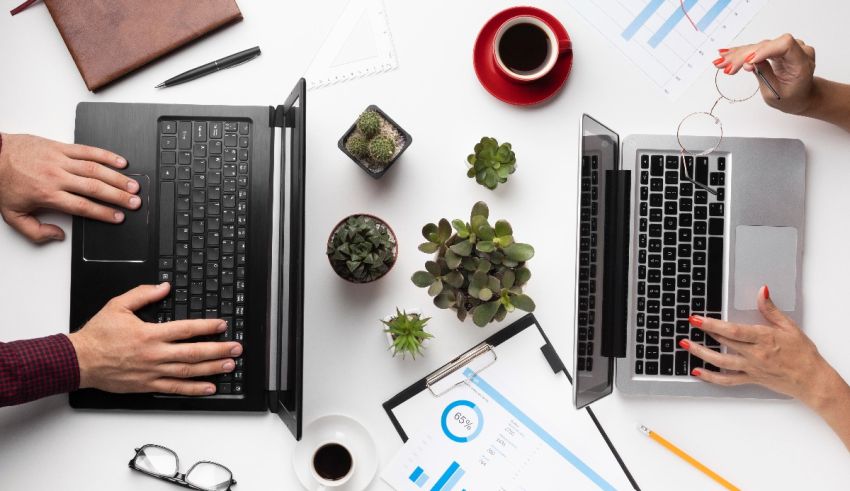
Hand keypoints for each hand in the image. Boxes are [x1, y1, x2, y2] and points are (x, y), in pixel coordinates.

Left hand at [0, 133, 140, 242]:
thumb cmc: (3, 183)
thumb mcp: (13, 216)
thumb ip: (35, 232)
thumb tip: (58, 236)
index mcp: (48, 194)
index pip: (82, 206)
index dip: (103, 213)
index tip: (118, 217)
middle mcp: (57, 176)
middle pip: (95, 188)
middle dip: (118, 196)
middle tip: (135, 202)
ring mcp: (60, 160)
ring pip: (94, 169)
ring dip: (117, 178)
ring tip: (133, 185)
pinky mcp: (60, 147)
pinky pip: (87, 150)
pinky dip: (105, 155)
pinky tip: (120, 161)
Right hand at [67, 283, 241, 395]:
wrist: (80, 361)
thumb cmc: (97, 336)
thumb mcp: (117, 306)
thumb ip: (143, 295)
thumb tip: (163, 286)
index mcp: (150, 334)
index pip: (186, 330)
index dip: (207, 327)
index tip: (222, 326)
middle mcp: (155, 354)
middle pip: (194, 352)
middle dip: (218, 350)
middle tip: (236, 348)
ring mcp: (153, 372)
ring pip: (188, 372)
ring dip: (212, 369)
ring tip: (229, 366)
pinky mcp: (147, 385)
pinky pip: (175, 389)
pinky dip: (194, 389)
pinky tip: (209, 388)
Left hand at [681, 285, 838, 406]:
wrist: (812, 380)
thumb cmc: (803, 353)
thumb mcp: (789, 327)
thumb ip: (771, 309)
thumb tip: (762, 291)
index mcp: (764, 338)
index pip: (732, 330)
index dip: (712, 325)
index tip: (696, 319)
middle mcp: (755, 354)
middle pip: (724, 343)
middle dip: (703, 335)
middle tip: (686, 328)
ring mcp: (751, 368)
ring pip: (721, 362)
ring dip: (701, 354)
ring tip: (685, 346)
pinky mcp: (751, 379)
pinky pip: (727, 380)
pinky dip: (711, 377)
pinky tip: (697, 372)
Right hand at [713, 33, 816, 114]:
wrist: (802, 96)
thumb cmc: (792, 97)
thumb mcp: (775, 93)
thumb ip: (764, 74)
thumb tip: (748, 62)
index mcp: (802, 62)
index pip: (784, 45)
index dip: (764, 50)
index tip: (747, 62)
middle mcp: (797, 50)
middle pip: (767, 45)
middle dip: (743, 56)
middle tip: (724, 65)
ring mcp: (787, 47)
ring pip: (759, 46)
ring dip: (738, 55)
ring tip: (720, 63)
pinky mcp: (777, 48)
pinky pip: (758, 48)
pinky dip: (743, 53)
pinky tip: (727, 54)